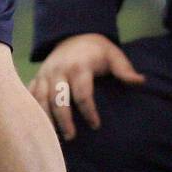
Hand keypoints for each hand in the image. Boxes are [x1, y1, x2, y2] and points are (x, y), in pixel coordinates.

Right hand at [28, 33, 145, 139]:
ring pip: (40, 99)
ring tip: (53, 137)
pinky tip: (35, 126)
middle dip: (64, 120)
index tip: (96, 125)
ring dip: (46, 119)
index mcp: (79, 66)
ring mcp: (45, 73)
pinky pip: (30, 94)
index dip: (89, 111)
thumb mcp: (113, 55)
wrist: (74, 33)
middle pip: (58, 99)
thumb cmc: (96, 50)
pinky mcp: (37, 76)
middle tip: (71, 137)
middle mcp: (59, 70)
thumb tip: (141, 82)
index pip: (82, 93)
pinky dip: (32, 110)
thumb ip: (125, 69)